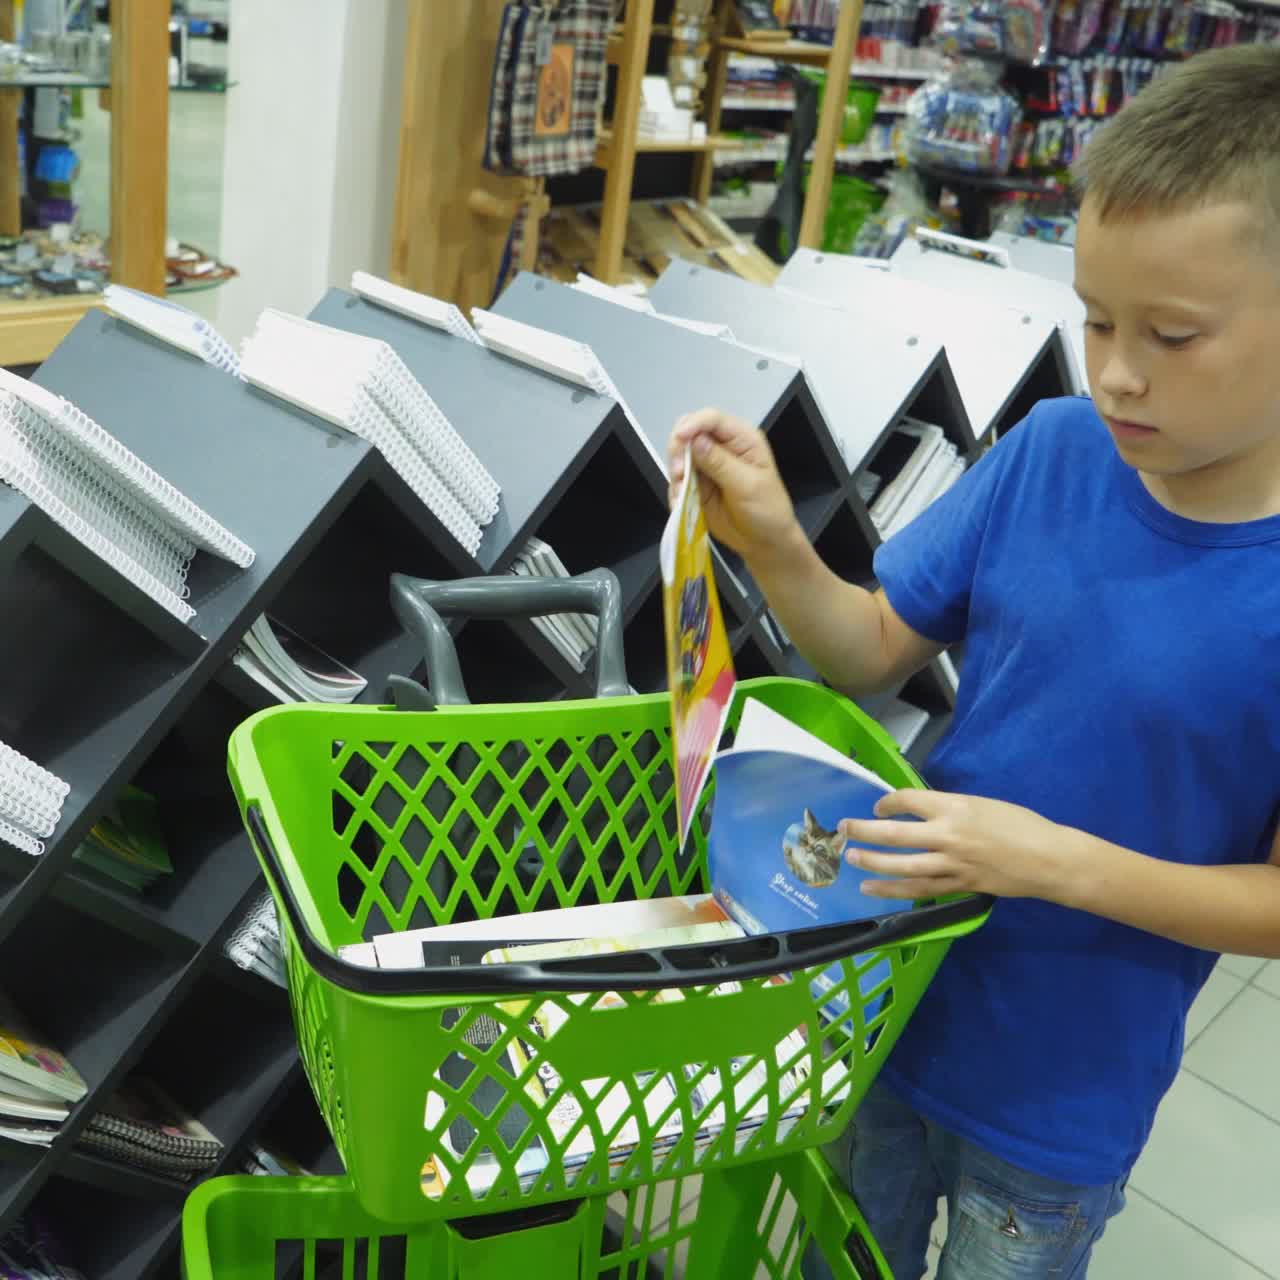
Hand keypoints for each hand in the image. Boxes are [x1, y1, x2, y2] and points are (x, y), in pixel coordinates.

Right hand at [668, 408, 802, 562]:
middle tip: (679, 473)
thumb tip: (696, 441)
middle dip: (678, 449)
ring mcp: (707, 465)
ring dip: (675, 472)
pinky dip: (675, 490)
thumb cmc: (767, 510)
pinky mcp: (697, 484)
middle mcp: (721, 447)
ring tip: (683, 493)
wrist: (764, 542)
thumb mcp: (747, 485)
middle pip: (688, 432)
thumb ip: (720, 463)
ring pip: (678, 456)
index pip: (711, 419)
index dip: (693, 425)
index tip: (680, 440)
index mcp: (741, 439)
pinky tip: (682, 503)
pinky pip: (677, 480)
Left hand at [839, 790, 1073, 902]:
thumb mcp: (982, 804)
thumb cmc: (1020, 824)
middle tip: (842, 829)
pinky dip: (893, 890)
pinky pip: (919, 889)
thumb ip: (949, 808)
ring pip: (902, 866)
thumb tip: (920, 810)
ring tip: (851, 858)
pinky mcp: (958, 886)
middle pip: (895, 834)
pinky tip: (873, 889)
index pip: (908, 800)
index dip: (887, 802)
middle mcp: (948, 835)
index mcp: (955, 807)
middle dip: (864, 831)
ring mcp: (952, 864)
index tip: (877, 807)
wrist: (1048, 859)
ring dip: (872, 862)